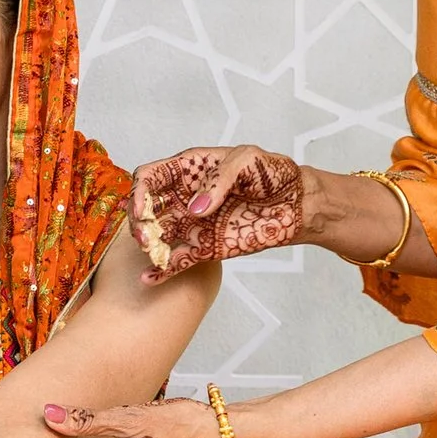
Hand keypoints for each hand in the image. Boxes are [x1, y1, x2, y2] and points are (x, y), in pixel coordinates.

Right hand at [129, 145, 305, 280]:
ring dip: (148, 245)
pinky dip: (161, 271)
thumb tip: (196, 209)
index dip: (139, 191)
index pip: (149, 177)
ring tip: (153, 252)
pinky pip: (177, 261)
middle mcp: (184, 197)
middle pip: (145, 208)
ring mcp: (192, 224)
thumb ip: (219, 180)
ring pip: (156, 235)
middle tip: (147, 237)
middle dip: (139, 222)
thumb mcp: (246, 159)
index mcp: (188, 170)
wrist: (297, 202)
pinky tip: (150, 278)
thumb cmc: (272, 173)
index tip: (143, 209)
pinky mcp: (205, 247)